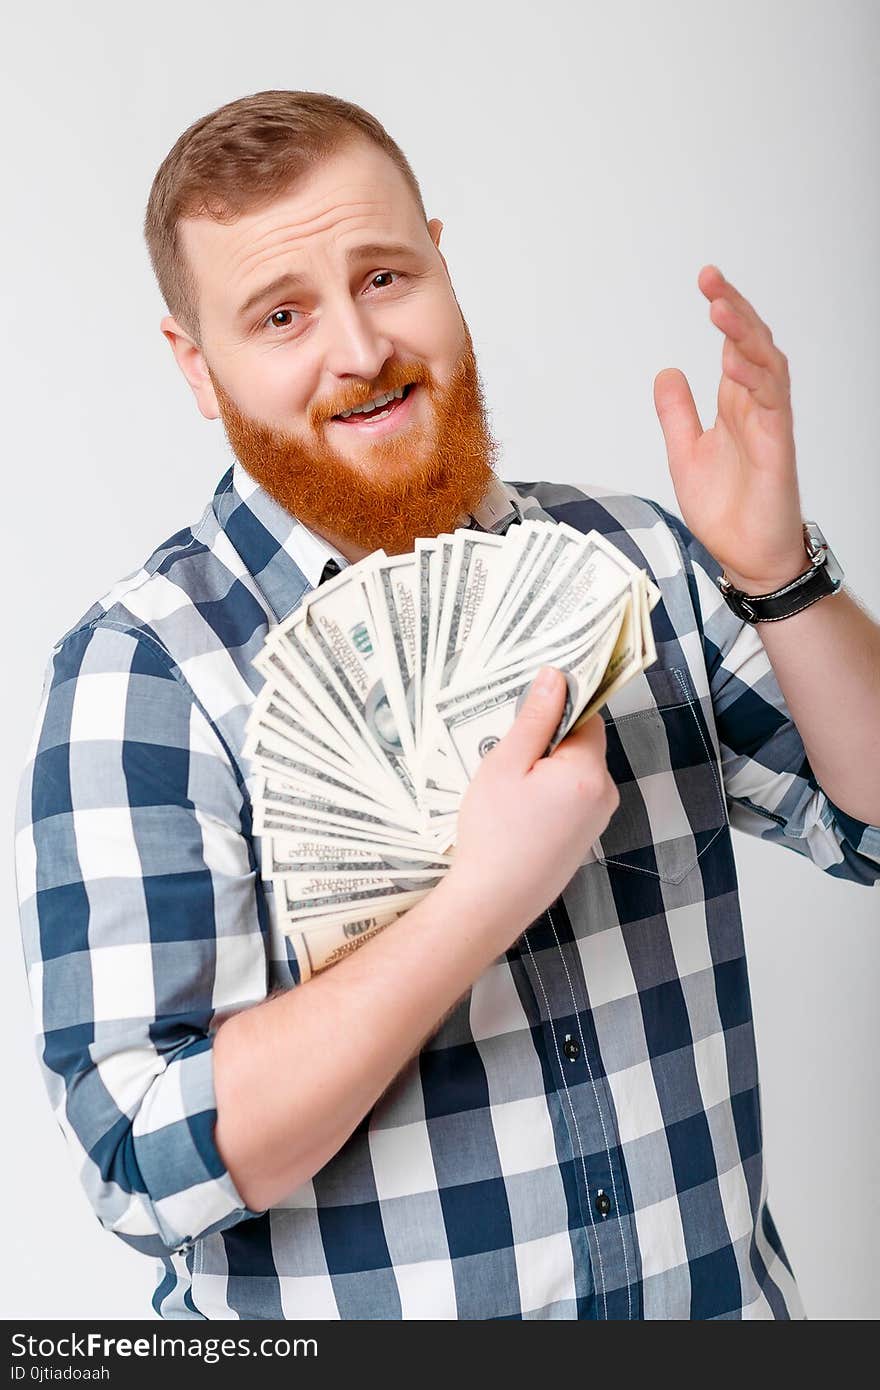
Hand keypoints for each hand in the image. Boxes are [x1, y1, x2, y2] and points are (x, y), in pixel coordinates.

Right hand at [447, 667, 619, 935]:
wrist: (493, 901)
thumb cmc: (494, 831)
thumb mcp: (506, 765)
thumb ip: (535, 719)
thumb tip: (556, 676)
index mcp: (588, 771)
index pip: (586, 718)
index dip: (557, 710)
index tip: (523, 716)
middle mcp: (605, 793)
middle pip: (582, 745)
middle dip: (547, 743)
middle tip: (506, 756)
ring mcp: (598, 820)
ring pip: (575, 773)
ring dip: (545, 771)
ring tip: (507, 788)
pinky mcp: (585, 839)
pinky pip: (572, 800)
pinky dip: (548, 796)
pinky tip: (518, 812)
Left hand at [653, 265, 806, 593]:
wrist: (746, 556)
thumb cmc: (727, 511)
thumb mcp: (685, 453)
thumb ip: (677, 413)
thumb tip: (666, 371)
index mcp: (734, 405)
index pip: (733, 345)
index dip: (723, 312)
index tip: (705, 281)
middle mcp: (754, 407)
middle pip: (752, 344)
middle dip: (734, 308)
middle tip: (710, 278)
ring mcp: (768, 424)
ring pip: (766, 364)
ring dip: (744, 334)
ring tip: (719, 308)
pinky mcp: (776, 447)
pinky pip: (770, 404)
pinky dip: (752, 379)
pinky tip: (732, 361)